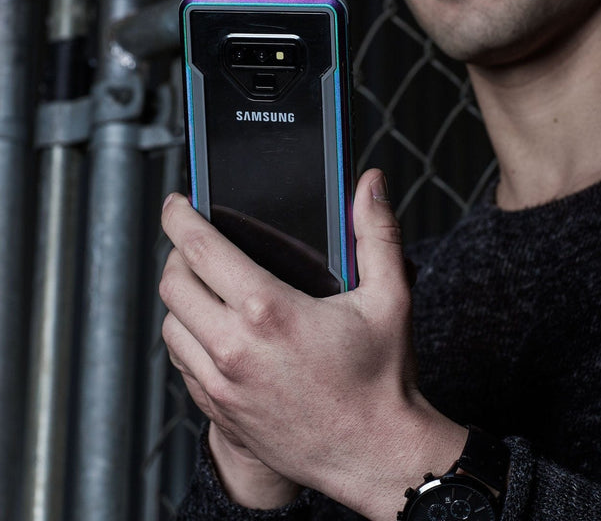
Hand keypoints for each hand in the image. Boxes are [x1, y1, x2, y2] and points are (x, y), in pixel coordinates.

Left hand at [160, 169, 464, 517]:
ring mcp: (222, 385)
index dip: (180, 217)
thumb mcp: (390, 296)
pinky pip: (181, 363)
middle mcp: (235, 348)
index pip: (201, 249)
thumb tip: (370, 184)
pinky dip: (187, 336)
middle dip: (177, 253)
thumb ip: (377, 231)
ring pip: (171, 324)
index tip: (176, 202)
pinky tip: (214, 330)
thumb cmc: (382, 378)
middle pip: (174, 284)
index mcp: (270, 311)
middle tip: (196, 242)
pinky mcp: (220, 411)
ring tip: (205, 285)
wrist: (375, 455)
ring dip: (181, 297)